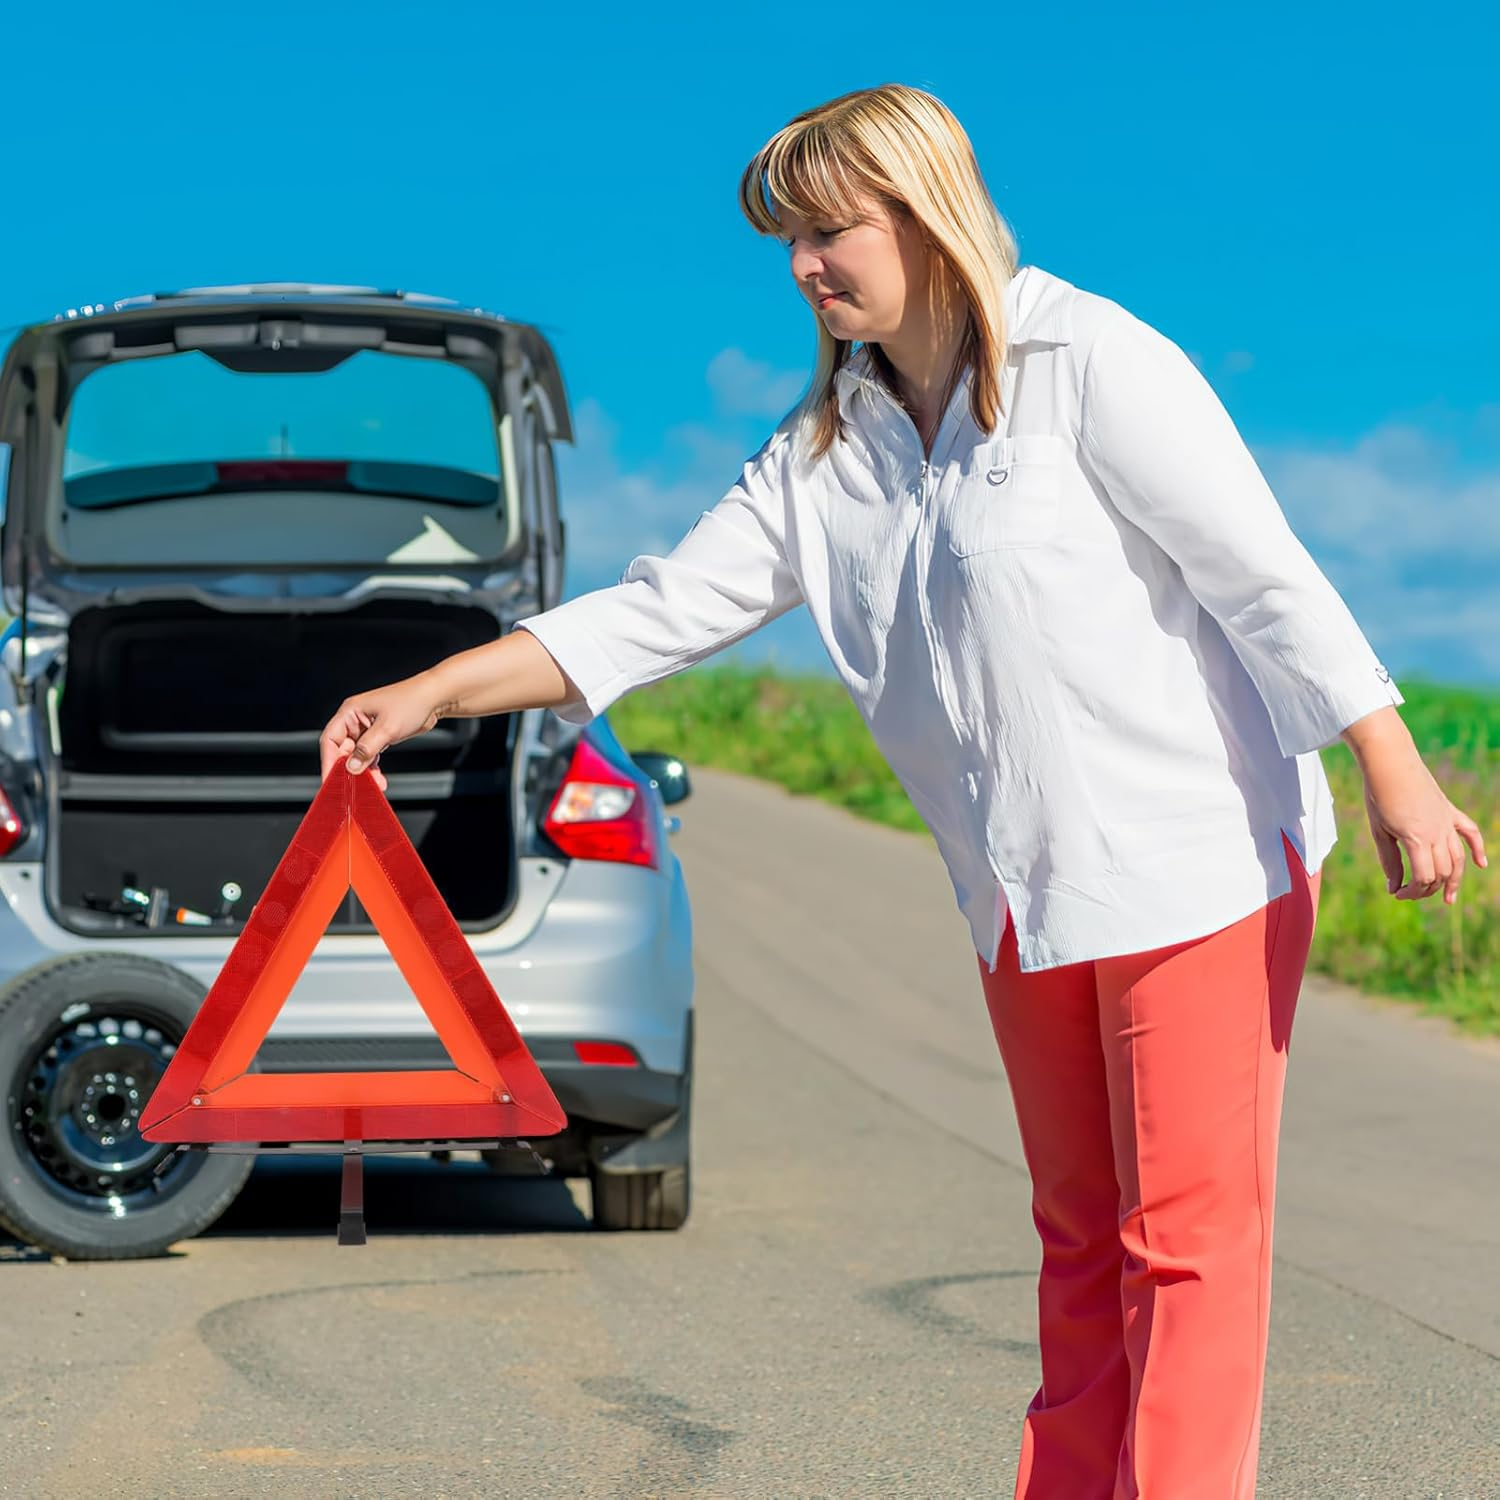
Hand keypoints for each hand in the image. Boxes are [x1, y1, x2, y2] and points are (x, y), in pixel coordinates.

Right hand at [318, 675, 444, 791]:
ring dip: (364, 771)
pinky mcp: (379, 735)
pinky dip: (372, 767)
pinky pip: (369, 755)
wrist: (434, 698)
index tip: (331, 780)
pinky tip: (379, 779)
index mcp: (350, 712)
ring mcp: (367, 728)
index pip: (330, 740)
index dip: (329, 761)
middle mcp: (355, 719)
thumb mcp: (387, 729)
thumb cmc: (412, 703)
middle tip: (356, 786)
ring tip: (374, 784)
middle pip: (343, 750)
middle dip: (350, 769)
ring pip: (357, 755)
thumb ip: (367, 749)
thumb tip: (351, 767)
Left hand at [1359, 748, 1487, 905]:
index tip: (1397, 893)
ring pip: (1458, 858)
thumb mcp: (1379, 832)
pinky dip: (1477, 849)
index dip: (1413, 892)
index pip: (1425, 877)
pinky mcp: (1450, 811)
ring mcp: (1447, 822)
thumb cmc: (1378, 797)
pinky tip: (1481, 864)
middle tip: (1411, 893)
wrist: (1390, 764)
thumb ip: (1389, 860)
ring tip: (1448, 897)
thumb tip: (1394, 887)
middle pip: (1442, 871)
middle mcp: (1438, 833)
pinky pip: (1470, 832)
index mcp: (1417, 839)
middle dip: (1428, 888)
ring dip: (1453, 880)